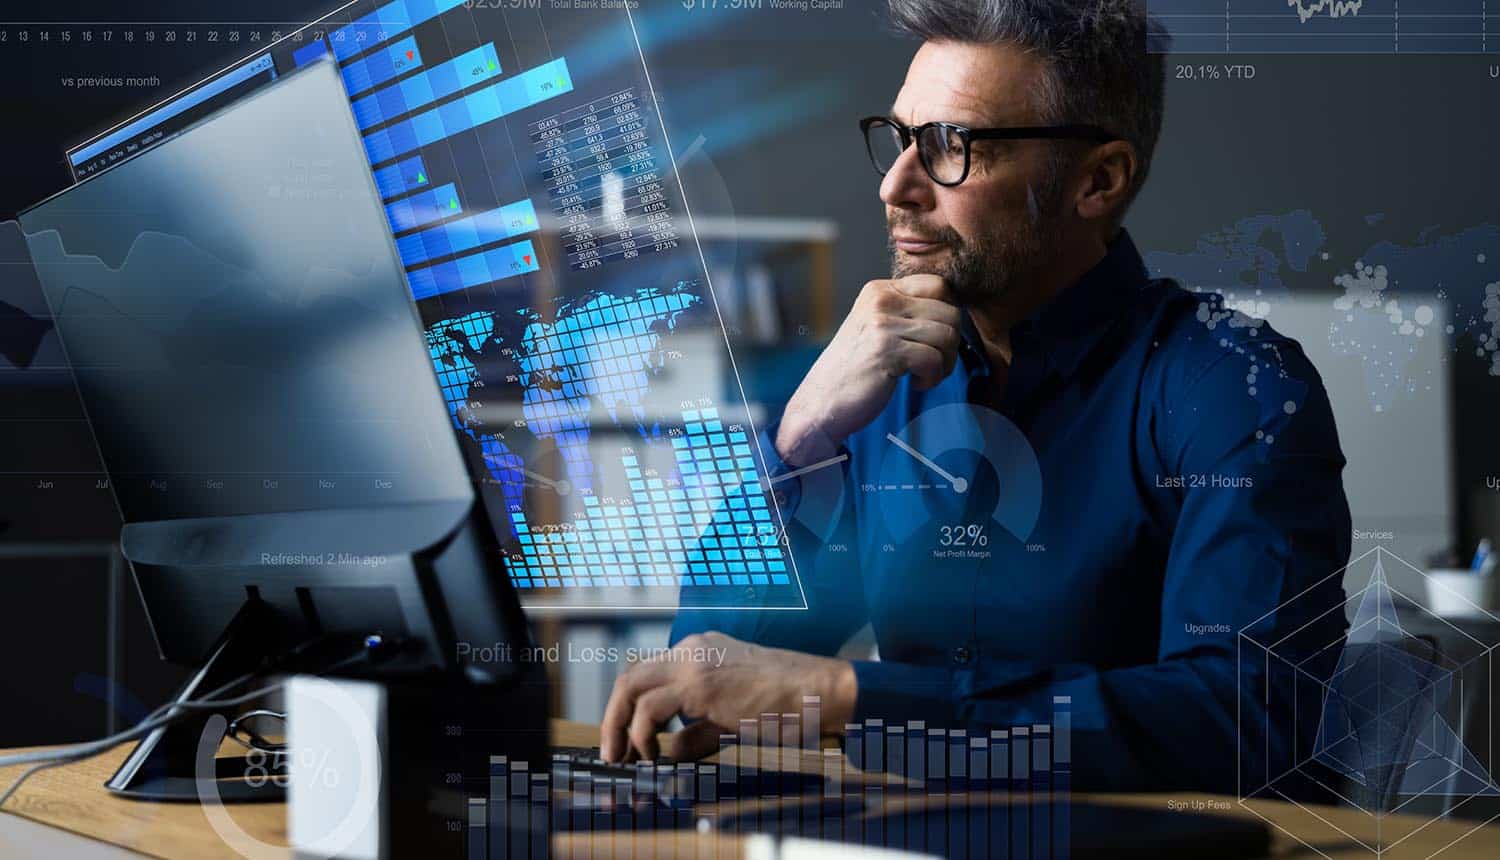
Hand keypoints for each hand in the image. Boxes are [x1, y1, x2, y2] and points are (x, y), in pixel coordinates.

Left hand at [599, 631, 856, 762]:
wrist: (819, 690)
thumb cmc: (786, 703)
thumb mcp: (732, 715)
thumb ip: (699, 729)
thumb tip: (673, 751)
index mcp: (700, 650)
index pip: (648, 673)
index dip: (628, 709)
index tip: (625, 741)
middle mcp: (691, 649)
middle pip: (630, 676)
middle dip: (613, 718)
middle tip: (612, 754)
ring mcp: (694, 662)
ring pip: (631, 687)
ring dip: (622, 728)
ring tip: (629, 760)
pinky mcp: (700, 683)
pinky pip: (651, 708)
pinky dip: (644, 735)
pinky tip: (657, 755)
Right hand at [777, 275, 961, 463]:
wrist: (822, 402)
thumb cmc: (856, 370)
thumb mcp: (877, 328)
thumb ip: (907, 313)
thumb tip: (955, 313)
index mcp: (880, 290)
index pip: (938, 285)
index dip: (948, 314)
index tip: (935, 339)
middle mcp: (881, 300)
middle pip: (950, 312)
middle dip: (951, 344)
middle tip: (934, 364)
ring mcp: (883, 324)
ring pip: (947, 336)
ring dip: (944, 363)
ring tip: (924, 374)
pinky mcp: (887, 351)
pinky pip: (934, 359)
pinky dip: (932, 377)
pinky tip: (916, 383)